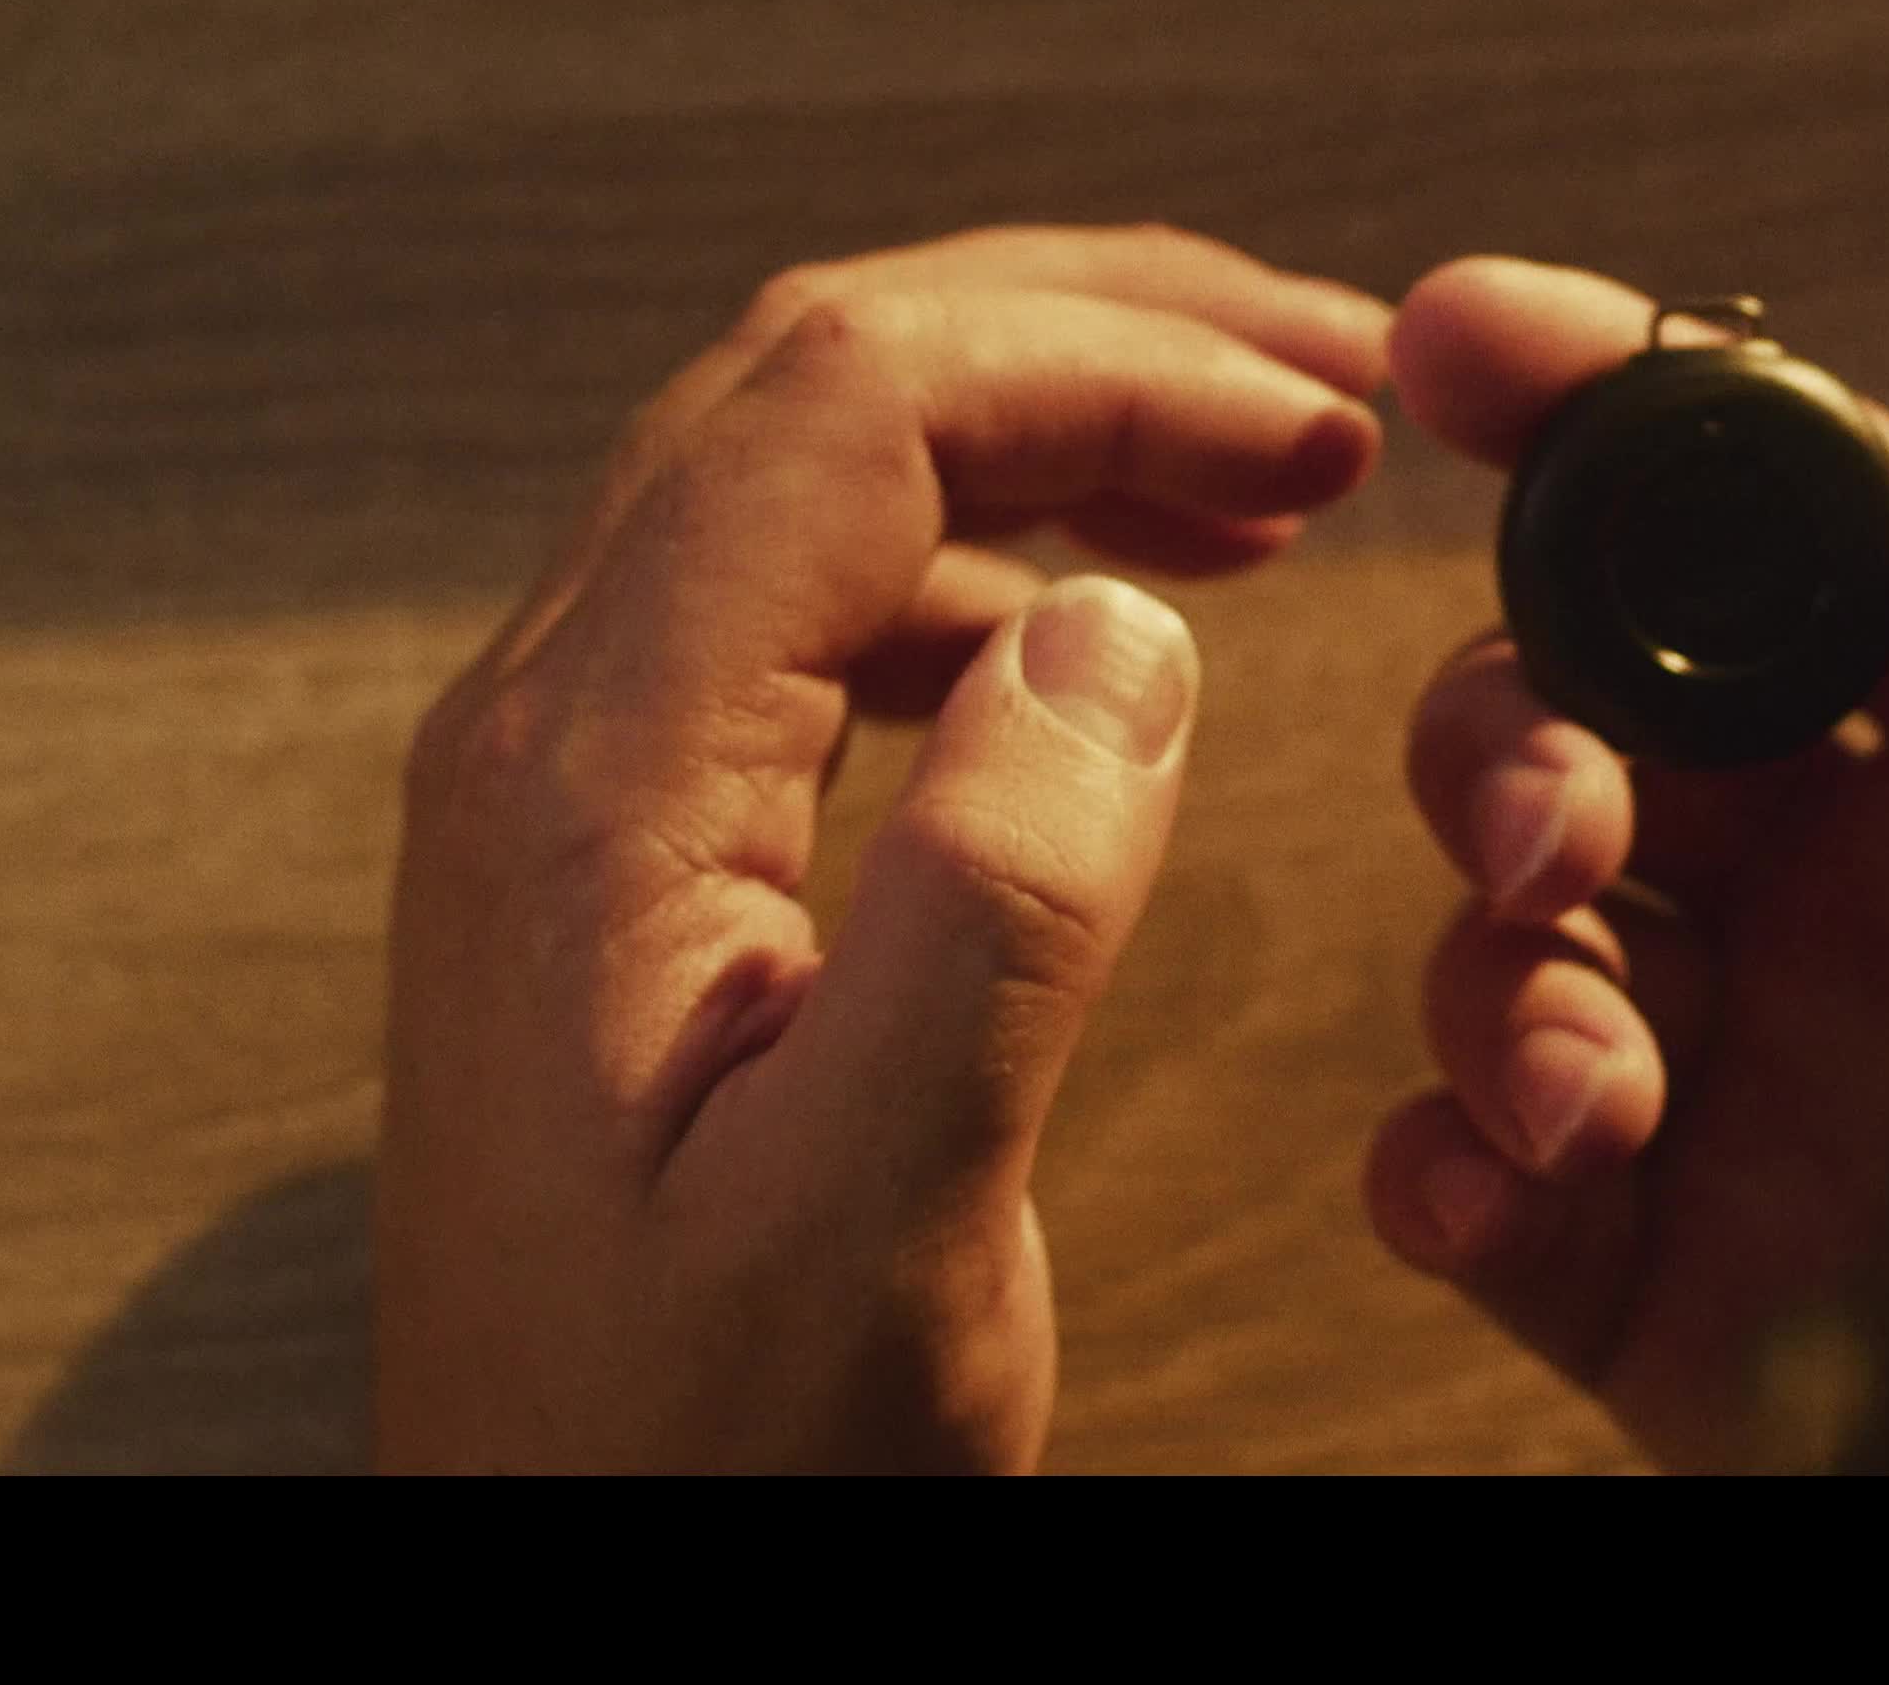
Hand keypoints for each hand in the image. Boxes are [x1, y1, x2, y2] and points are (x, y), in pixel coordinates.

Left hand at [375, 225, 1388, 1470]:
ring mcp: (583, 787)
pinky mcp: (634, 856)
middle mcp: (557, 734)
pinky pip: (812, 608)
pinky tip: (1111, 630)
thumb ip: (998, 908)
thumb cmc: (701, 1465)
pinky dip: (993, 559)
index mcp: (597, 780)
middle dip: (1096, 331)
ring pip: (817, 473)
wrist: (566, 1603)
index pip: (853, 405)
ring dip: (1053, 425)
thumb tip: (1122, 628)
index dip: (1112, 361)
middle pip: (822, 380)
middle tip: (1331, 381)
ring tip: (1264, 481)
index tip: (1324, 434)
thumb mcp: (877, 1223)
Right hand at [1359, 258, 1888, 1469]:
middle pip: (1576, 724)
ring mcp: (1740, 1082)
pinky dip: (1437, 1175)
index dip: (1608, 413)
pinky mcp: (1665, 1280)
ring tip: (1596, 1090)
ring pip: (1502, 948)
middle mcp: (1836, 895)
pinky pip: (1479, 1194)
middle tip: (1564, 820)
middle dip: (1513, 733)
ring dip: (1495, 982)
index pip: (1763, 532)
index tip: (1465, 335)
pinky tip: (1496, 1184)